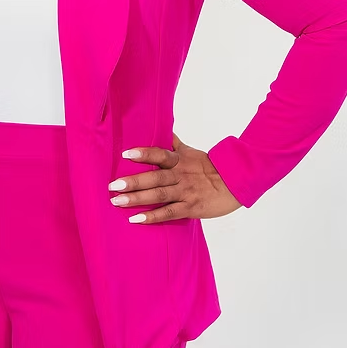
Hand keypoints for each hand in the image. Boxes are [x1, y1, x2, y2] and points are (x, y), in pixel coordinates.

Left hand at [108, 132, 242, 221]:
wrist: (234, 183)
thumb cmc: (210, 167)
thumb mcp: (191, 152)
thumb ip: (173, 143)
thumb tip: (162, 128)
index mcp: (180, 160)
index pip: (160, 154)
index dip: (143, 154)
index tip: (125, 154)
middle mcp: (180, 175)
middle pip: (154, 177)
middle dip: (132, 181)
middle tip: (112, 186)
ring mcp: (185, 192)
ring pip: (158, 195)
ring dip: (136, 199)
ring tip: (117, 202)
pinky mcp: (190, 208)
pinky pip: (168, 213)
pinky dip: (152, 217)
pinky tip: (136, 219)